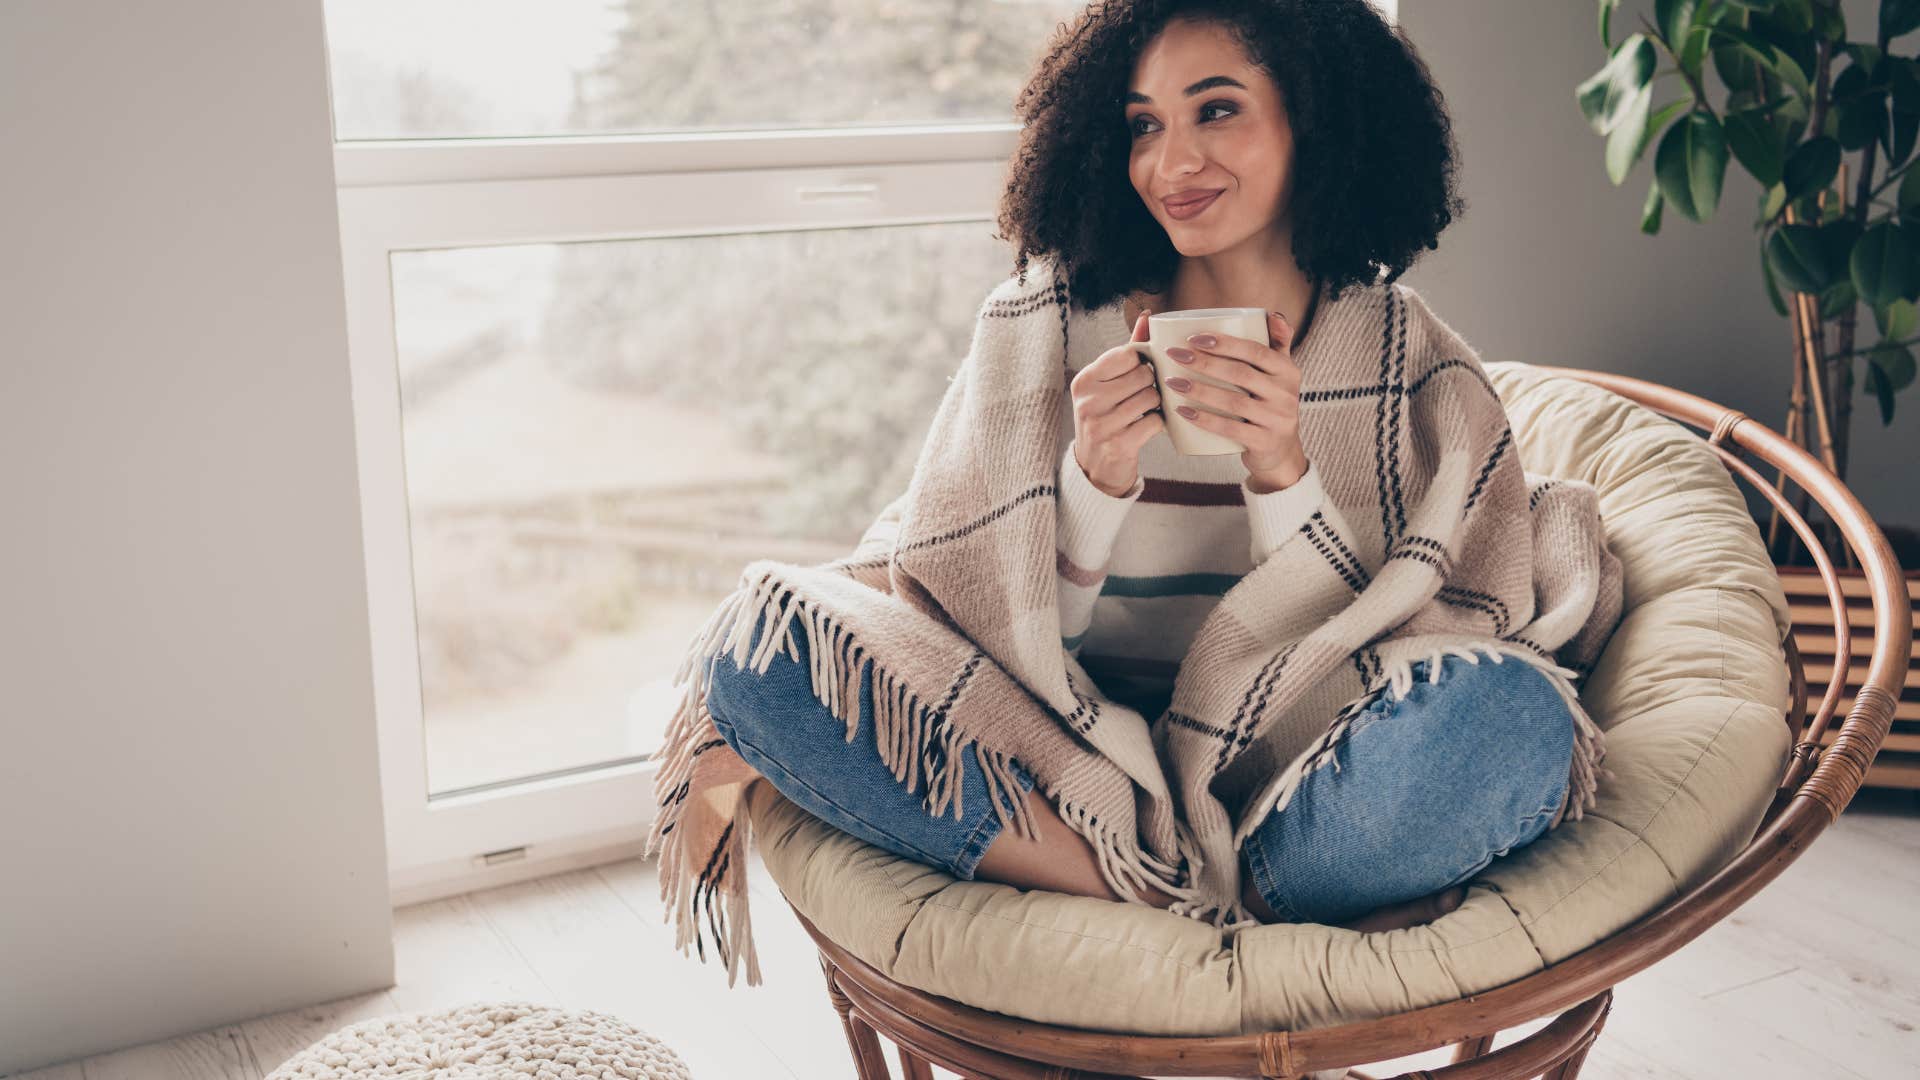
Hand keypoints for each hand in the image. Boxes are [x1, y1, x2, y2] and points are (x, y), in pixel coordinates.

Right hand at [1068, 310, 1164, 496]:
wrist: (1095, 469)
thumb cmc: (1106, 418)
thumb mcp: (1107, 385)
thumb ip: (1128, 351)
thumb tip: (1148, 317)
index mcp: (1084, 380)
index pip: (1127, 353)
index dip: (1142, 362)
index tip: (1141, 373)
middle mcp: (1088, 400)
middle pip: (1143, 375)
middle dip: (1152, 385)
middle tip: (1145, 396)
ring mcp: (1101, 424)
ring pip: (1151, 397)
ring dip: (1157, 405)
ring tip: (1147, 411)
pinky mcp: (1119, 445)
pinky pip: (1155, 422)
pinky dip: (1159, 425)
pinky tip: (1150, 427)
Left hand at [1164, 309, 1308, 485]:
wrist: (1281, 452)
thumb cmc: (1271, 405)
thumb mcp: (1281, 375)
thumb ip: (1278, 344)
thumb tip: (1272, 314)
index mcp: (1287, 371)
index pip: (1255, 351)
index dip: (1224, 343)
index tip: (1193, 337)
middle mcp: (1286, 394)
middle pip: (1241, 373)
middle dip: (1204, 362)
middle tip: (1174, 355)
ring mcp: (1277, 420)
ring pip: (1234, 401)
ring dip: (1199, 390)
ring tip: (1172, 382)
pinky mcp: (1264, 442)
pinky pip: (1231, 429)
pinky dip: (1205, 420)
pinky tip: (1183, 412)